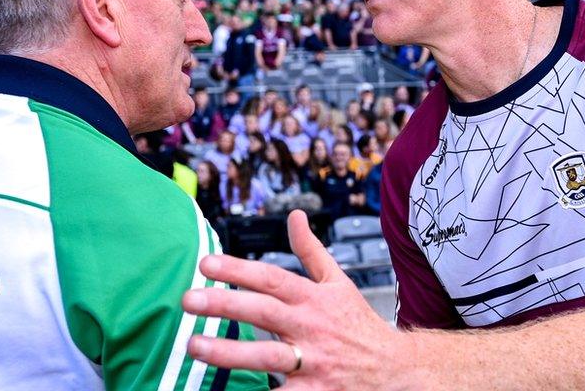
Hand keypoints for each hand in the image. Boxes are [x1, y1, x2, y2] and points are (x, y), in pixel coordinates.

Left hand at [182, 210, 401, 389]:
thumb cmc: (358, 324)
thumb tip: (293, 216)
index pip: (272, 278)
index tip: (206, 263)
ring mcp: (313, 362)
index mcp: (313, 298)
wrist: (396, 369)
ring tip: (194, 347)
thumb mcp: (339, 282)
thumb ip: (311, 251)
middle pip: (264, 312)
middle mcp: (311, 327)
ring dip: (230, 353)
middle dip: (225, 305)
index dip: (238, 269)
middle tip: (188, 299)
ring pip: (269, 356)